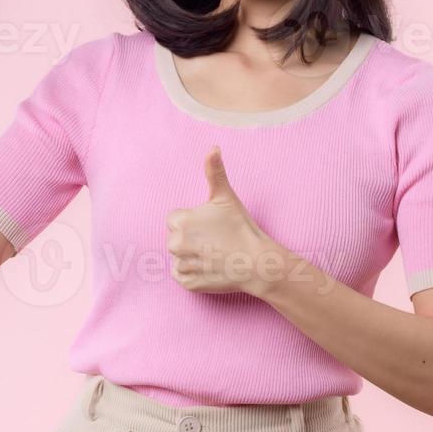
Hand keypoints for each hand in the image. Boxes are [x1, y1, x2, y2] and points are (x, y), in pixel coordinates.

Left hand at [165, 146, 277, 294]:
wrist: (257, 262)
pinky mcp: (188, 284)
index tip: (210, 226)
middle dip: (190, 239)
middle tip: (214, 240)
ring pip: (178, 257)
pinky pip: (181, 275)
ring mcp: (182, 265)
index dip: (192, 222)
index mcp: (181, 222)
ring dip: (191, 257)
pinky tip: (209, 267)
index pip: (174, 219)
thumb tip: (213, 147)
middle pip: (175, 239)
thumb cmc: (241, 228)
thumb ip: (215, 171)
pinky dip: (192, 274)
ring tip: (214, 254)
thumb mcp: (226, 197)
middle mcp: (176, 244)